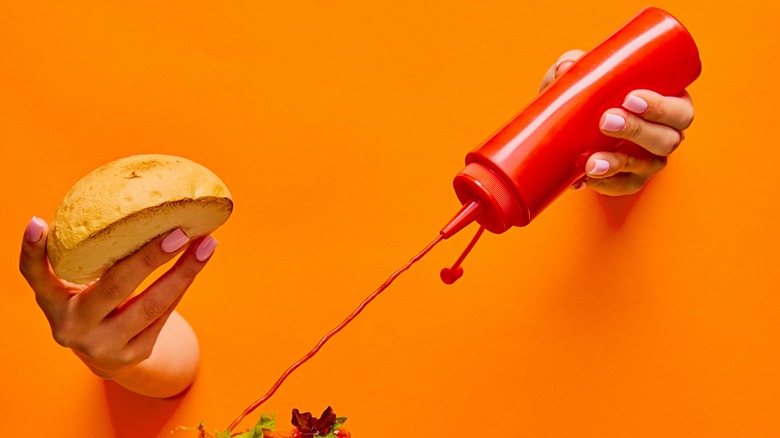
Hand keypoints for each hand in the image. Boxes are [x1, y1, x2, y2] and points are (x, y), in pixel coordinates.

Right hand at [19, 216, 216, 397]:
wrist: (105, 354)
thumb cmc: (92, 302)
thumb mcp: (77, 283)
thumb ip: (87, 255)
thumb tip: (125, 204)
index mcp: (53, 301)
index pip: (34, 275)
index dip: (33, 250)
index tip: (38, 222)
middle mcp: (73, 326)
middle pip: (114, 287)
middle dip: (149, 258)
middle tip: (179, 232)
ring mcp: (103, 344)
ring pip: (152, 304)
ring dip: (184, 272)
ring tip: (206, 243)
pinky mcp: (133, 353)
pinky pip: (165, 314)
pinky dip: (183, 283)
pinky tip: (199, 260)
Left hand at [541, 50, 694, 195]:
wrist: (569, 129)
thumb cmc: (589, 95)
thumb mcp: (583, 78)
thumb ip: (575, 66)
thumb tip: (566, 66)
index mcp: (667, 105)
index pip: (680, 110)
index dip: (661, 107)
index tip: (630, 99)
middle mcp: (666, 134)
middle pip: (668, 140)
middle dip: (638, 131)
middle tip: (606, 121)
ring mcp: (649, 160)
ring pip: (647, 166)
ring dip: (618, 163)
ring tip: (591, 160)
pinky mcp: (630, 180)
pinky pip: (624, 187)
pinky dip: (604, 184)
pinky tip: (583, 178)